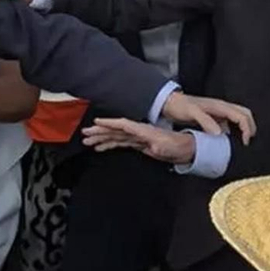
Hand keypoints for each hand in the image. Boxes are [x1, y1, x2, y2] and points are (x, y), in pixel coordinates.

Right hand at [81, 118, 196, 163]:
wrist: (184, 149)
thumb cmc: (176, 146)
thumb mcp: (167, 148)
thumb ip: (158, 148)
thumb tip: (152, 148)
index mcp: (143, 130)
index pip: (123, 125)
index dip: (110, 123)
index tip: (97, 122)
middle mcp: (137, 132)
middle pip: (115, 130)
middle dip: (100, 131)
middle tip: (85, 133)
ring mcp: (136, 137)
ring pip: (114, 137)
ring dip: (101, 138)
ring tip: (87, 141)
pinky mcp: (137, 144)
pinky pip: (119, 143)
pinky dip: (109, 145)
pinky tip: (100, 148)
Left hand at [160, 92, 255, 140]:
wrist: (170, 102)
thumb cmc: (180, 106)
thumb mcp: (192, 113)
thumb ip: (206, 121)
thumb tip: (219, 133)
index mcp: (219, 106)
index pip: (241, 116)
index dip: (247, 129)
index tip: (245, 142)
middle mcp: (221, 107)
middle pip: (244, 114)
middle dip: (250, 127)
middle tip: (248, 141)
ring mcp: (219, 111)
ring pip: (239, 117)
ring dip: (244, 128)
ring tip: (242, 142)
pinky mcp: (214, 116)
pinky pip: (230, 122)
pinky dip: (235, 130)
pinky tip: (228, 139)